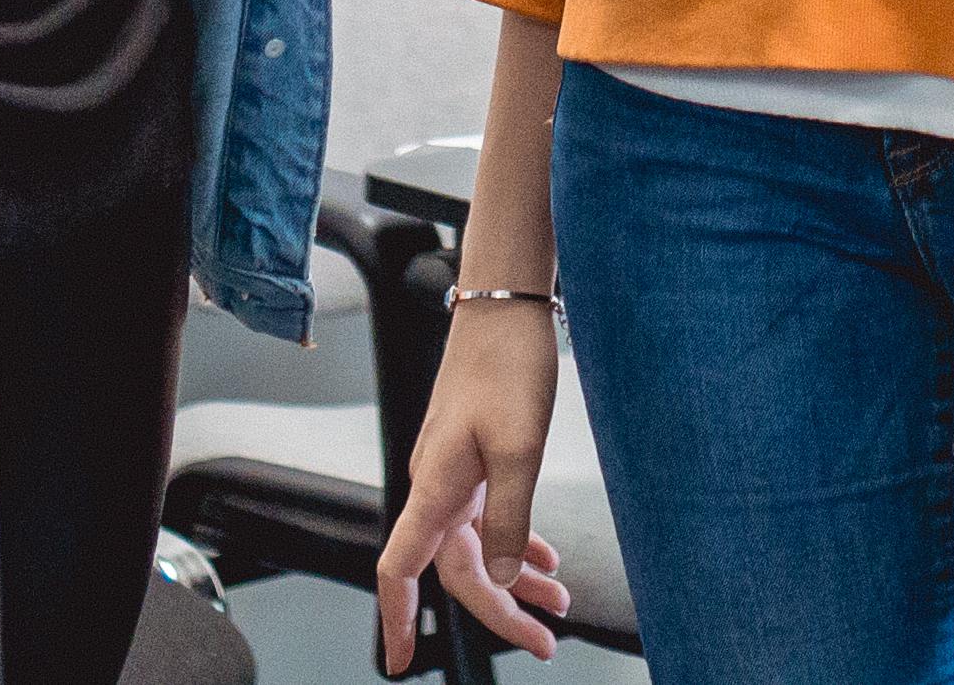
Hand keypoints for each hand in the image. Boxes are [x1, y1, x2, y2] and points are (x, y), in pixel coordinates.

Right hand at [375, 301, 569, 673]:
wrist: (506, 303)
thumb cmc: (507, 362)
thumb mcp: (520, 447)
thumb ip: (508, 518)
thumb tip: (498, 577)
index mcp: (436, 486)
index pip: (401, 570)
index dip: (397, 620)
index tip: (400, 665)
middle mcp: (436, 483)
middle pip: (456, 570)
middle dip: (500, 610)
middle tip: (544, 640)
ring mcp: (454, 470)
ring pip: (477, 545)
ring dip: (514, 578)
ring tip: (556, 603)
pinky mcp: (473, 455)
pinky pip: (488, 516)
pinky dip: (515, 541)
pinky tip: (544, 555)